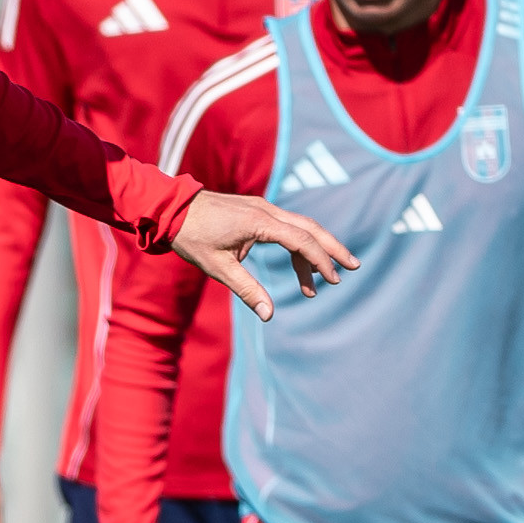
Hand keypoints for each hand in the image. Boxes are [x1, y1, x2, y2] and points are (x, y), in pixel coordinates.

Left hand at [169, 191, 358, 319]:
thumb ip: (246, 289)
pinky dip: (297, 245)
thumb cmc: (192, 237)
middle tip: (353, 267)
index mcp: (259, 222)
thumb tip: (269, 315)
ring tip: (321, 280)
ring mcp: (262, 207)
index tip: (333, 279)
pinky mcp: (256, 209)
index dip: (320, 260)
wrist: (170, 208)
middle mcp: (266, 210)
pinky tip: (298, 267)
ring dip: (315, 250)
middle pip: (310, 227)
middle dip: (333, 248)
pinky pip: (286, 226)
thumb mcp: (218, 268)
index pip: (301, 240)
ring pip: (300, 226)